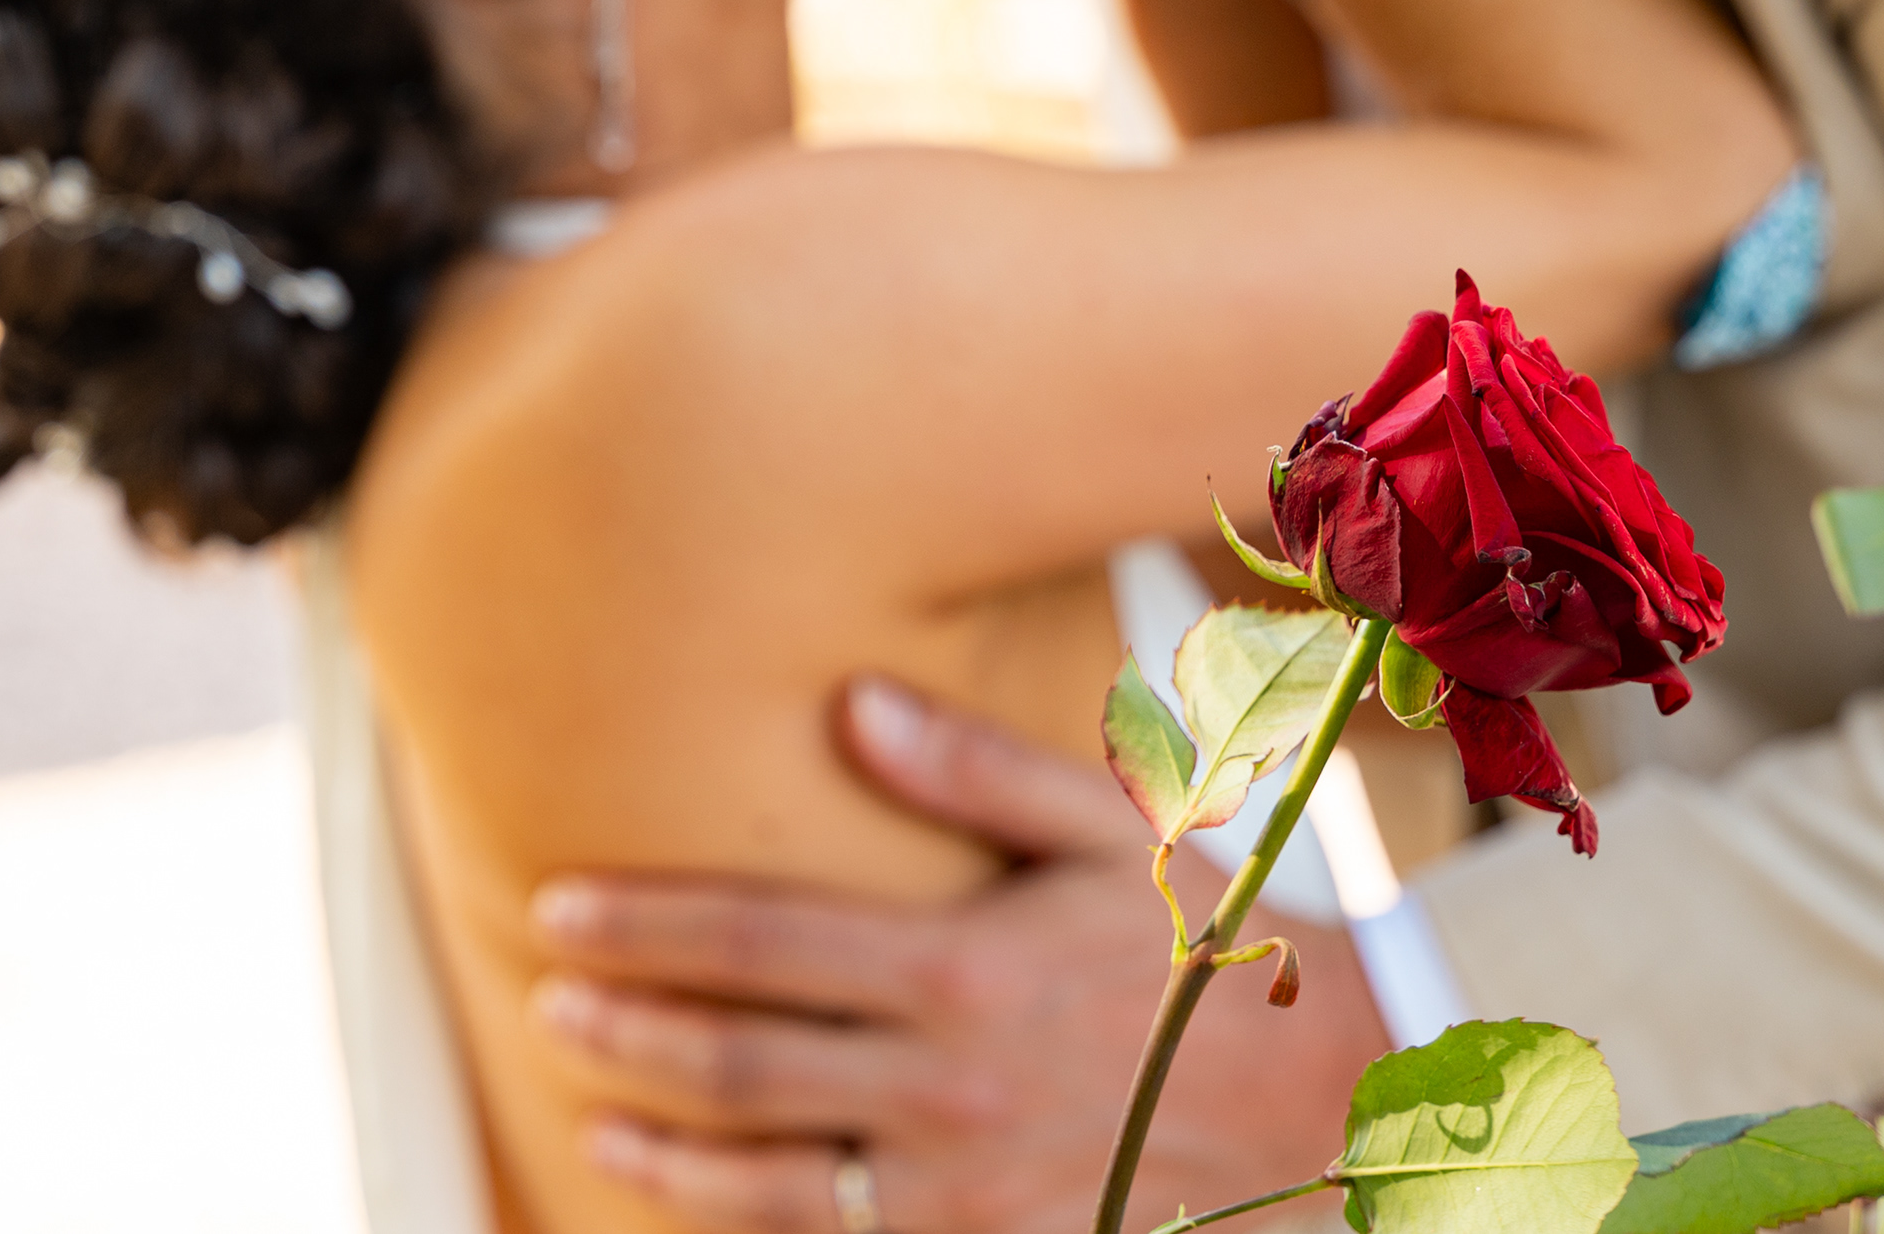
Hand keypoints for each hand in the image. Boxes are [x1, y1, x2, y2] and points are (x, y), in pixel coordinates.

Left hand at [529, 677, 1381, 1231]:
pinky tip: (707, 1206)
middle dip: (625, 1032)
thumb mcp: (1107, 833)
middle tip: (548, 999)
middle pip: (737, 1066)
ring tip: (597, 1117)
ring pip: (768, 1186)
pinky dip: (757, 1231)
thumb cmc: (1211, 945)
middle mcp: (946, 1088)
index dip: (643, 925)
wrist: (1335, 1102)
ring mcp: (963, 1191)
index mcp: (962, 968)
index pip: (755, 942)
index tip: (556, 906)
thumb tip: (851, 702)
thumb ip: (973, 771)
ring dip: (665, 1154)